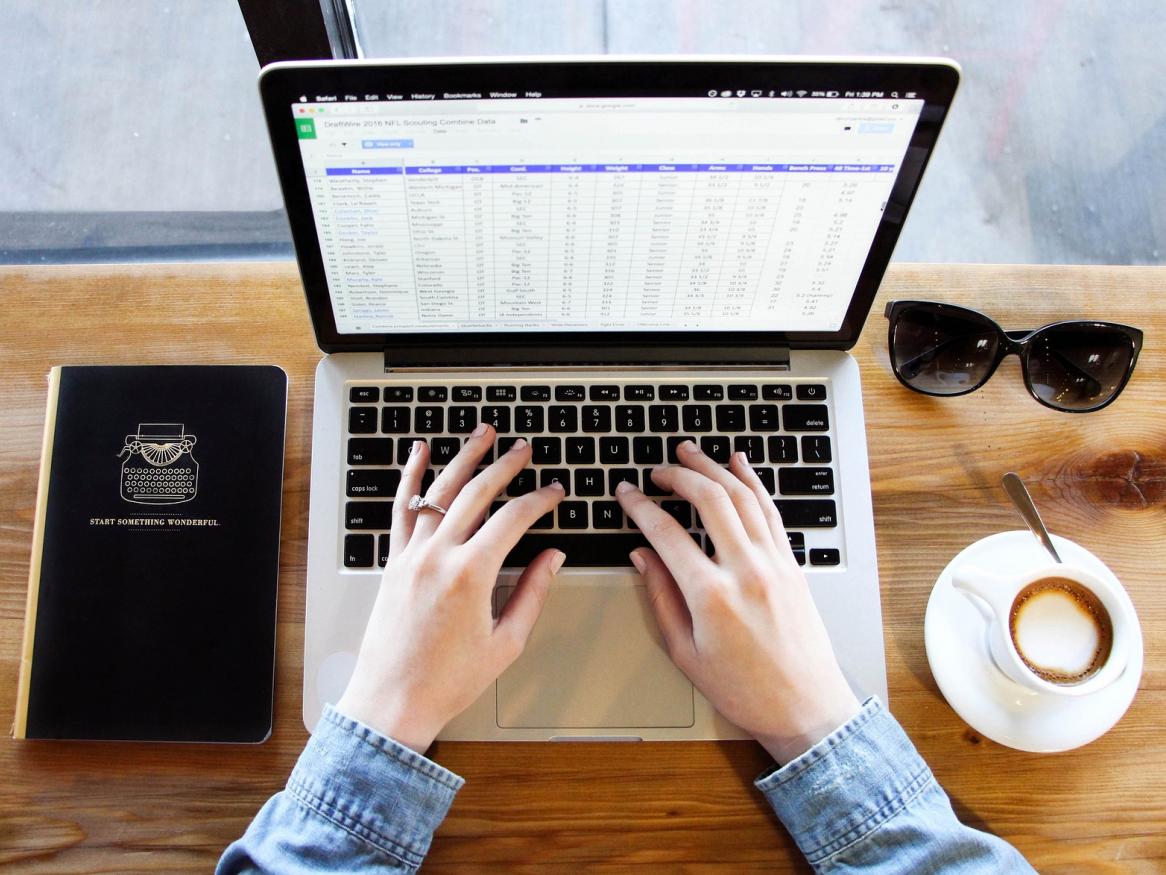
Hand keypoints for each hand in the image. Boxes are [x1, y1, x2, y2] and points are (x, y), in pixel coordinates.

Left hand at [336, 425, 565, 751]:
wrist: (392, 701)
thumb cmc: (448, 681)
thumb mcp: (505, 642)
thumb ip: (532, 593)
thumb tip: (552, 558)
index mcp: (471, 575)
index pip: (514, 519)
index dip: (540, 500)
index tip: (555, 492)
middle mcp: (439, 556)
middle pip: (477, 493)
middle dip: (505, 465)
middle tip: (524, 449)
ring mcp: (411, 555)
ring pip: (439, 490)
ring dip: (463, 457)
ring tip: (482, 434)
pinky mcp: (393, 562)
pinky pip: (402, 509)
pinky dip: (411, 477)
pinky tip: (420, 453)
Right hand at [616, 441, 859, 763]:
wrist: (806, 708)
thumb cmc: (745, 691)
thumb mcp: (685, 653)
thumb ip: (661, 598)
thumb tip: (642, 556)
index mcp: (711, 597)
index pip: (666, 534)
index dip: (640, 507)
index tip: (627, 494)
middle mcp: (746, 571)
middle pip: (709, 500)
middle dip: (678, 475)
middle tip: (657, 470)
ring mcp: (775, 564)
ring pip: (743, 497)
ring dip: (714, 468)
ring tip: (690, 453)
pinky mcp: (792, 565)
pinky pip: (770, 512)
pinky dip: (753, 483)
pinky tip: (740, 465)